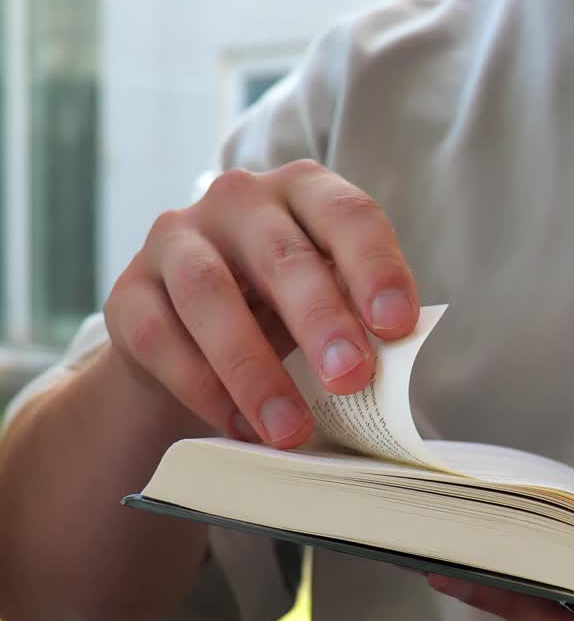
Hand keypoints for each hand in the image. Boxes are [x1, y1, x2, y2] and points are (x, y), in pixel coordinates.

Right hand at [104, 160, 419, 447]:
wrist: (195, 335)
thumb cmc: (286, 310)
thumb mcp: (331, 299)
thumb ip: (361, 318)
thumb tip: (396, 365)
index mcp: (305, 191)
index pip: (348, 216)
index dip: (376, 268)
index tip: (398, 325)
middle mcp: (239, 200)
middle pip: (282, 255)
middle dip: (321, 320)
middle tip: (351, 378)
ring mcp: (177, 238)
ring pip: (209, 292)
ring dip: (252, 367)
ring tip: (289, 428)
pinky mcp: (128, 290)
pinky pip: (159, 336)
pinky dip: (202, 387)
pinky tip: (238, 426)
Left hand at [427, 482, 573, 620]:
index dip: (566, 605)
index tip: (503, 573)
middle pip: (573, 617)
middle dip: (505, 582)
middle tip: (431, 537)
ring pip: (560, 611)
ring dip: (500, 576)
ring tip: (430, 535)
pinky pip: (570, 598)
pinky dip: (522, 576)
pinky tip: (475, 544)